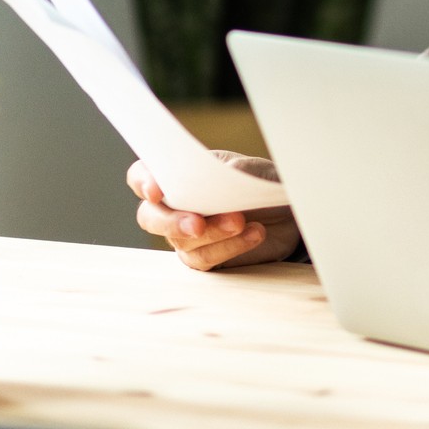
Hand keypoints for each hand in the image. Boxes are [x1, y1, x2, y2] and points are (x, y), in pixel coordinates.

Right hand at [127, 153, 299, 271]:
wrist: (287, 210)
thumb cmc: (261, 183)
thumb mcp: (253, 170)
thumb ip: (234, 171)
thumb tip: (219, 177)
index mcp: (177, 175)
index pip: (142, 176)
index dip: (143, 182)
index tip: (157, 191)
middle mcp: (174, 207)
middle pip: (150, 217)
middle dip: (171, 222)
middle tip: (198, 224)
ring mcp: (185, 235)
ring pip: (182, 241)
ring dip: (213, 232)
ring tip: (241, 221)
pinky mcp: (206, 257)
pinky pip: (205, 259)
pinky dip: (231, 247)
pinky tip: (254, 233)